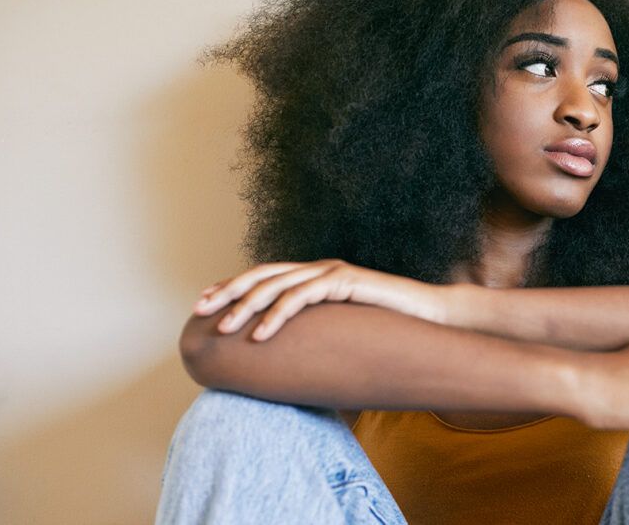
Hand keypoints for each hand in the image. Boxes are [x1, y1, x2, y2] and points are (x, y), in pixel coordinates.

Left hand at [192, 260, 446, 340]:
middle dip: (228, 291)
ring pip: (276, 284)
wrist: (428, 316)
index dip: (232, 286)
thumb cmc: (385, 328)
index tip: (204, 303)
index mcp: (313, 276)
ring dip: (246, 306)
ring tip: (224, 328)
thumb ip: (315, 334)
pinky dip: (277, 315)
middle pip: (261, 275)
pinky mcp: (345, 281)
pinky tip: (259, 335)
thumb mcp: (341, 330)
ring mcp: (331, 272)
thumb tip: (286, 360)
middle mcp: (318, 268)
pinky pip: (302, 297)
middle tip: (199, 309)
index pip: (263, 277)